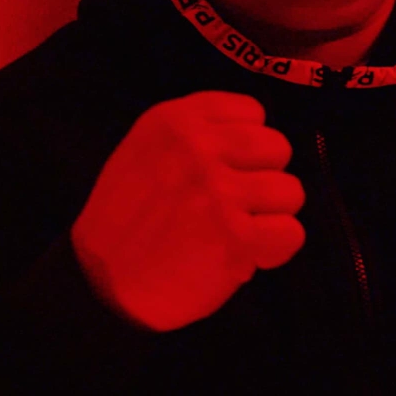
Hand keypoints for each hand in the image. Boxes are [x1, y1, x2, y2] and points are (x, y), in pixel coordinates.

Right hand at [70, 90, 305, 331]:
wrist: (104, 283)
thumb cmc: (126, 220)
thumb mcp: (145, 151)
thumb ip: (195, 135)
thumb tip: (256, 138)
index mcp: (174, 120)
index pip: (252, 111)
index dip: (247, 146)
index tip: (227, 169)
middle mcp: (197, 148)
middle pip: (277, 148)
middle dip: (262, 178)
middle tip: (233, 204)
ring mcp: (217, 191)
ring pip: (290, 191)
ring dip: (270, 216)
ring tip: (237, 230)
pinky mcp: (236, 237)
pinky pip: (291, 232)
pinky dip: (274, 249)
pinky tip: (246, 254)